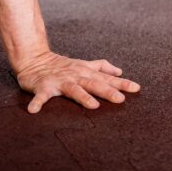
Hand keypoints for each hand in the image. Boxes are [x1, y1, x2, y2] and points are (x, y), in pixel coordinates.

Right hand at [15, 51, 140, 112]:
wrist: (35, 59)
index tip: (136, 88)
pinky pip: (41, 96)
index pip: (107, 78)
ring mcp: (60, 81)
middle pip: (94, 84)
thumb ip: (102, 67)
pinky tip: (34, 111)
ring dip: (83, 97)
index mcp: (86, 72)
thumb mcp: (84, 64)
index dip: (122, 83)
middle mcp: (76, 75)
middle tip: (121, 99)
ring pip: (74, 89)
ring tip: (93, 106)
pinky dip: (38, 103)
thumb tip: (120, 71)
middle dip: (108, 91)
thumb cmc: (62, 65)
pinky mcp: (43, 87)